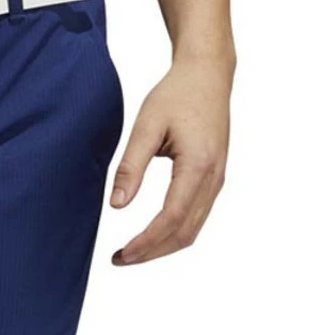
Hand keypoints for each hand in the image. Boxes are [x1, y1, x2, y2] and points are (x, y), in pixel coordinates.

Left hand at [109, 54, 232, 264]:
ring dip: (164, 245)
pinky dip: (175, 231)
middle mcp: (213, 179)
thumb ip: (131, 165)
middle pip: (185, 233)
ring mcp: (217, 180)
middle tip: (120, 259)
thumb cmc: (176, 94)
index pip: (171, 218)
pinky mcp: (214, 177)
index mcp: (198, 166)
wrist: (207, 75)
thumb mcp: (147, 125)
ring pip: (194, 229)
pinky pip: (197, 215)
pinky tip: (154, 231)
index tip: (122, 254)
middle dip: (153, 251)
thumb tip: (117, 205)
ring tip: (133, 250)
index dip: (146, 242)